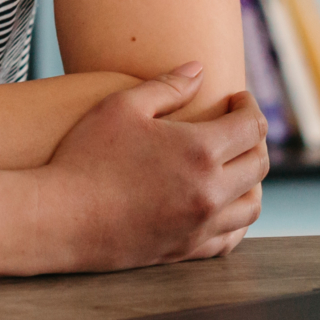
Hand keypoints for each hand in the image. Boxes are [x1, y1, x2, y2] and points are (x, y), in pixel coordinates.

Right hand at [35, 65, 266, 272]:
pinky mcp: (186, 250)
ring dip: (251, 182)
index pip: (252, 126)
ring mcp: (200, 226)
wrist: (60, 218)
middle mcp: (210, 191)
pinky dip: (236, 221)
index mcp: (200, 151)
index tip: (238, 99)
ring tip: (234, 167)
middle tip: (237, 127)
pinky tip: (222, 207)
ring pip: (252, 206)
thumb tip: (199, 69)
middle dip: (255, 140)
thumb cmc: (86, 156)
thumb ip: (166, 86)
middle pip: (258, 165)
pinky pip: (230, 240)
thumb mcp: (122, 107)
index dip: (250, 107)